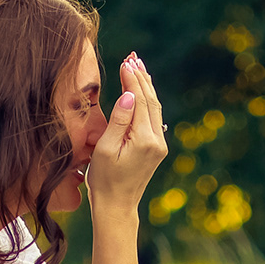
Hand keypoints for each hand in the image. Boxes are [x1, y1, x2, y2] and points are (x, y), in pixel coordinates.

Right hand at [84, 54, 166, 213]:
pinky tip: (143, 89)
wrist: (117, 207)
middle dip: (141, 77)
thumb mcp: (106, 148)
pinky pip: (154, 118)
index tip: (125, 61)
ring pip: (154, 108)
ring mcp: (159, 145)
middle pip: (150, 100)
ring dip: (146, 86)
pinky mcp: (157, 149)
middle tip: (133, 57)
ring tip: (138, 65)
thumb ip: (119, 120)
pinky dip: (148, 100)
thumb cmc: (104, 180)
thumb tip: (129, 94)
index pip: (139, 100)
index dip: (132, 79)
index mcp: (144, 140)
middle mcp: (157, 141)